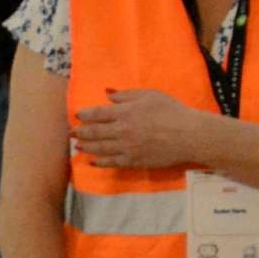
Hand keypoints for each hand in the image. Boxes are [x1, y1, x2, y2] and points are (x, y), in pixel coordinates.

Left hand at [72, 89, 203, 169]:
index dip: (85, 114)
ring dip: (86, 146)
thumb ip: (126, 95)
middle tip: (70, 132)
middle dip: (80, 132)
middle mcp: (121, 131)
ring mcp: (126, 148)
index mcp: (124, 112)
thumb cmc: (171, 111)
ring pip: (100, 148)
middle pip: (95, 132)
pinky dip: (100, 162)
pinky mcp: (133, 161)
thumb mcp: (149, 95)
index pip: (98, 113)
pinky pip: (112, 162)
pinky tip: (93, 162)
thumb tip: (107, 95)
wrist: (188, 135)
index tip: (78, 115)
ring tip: (77, 145)